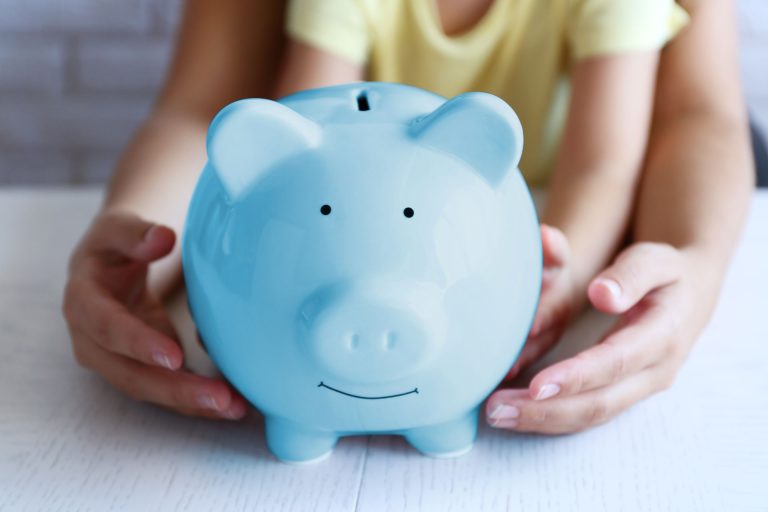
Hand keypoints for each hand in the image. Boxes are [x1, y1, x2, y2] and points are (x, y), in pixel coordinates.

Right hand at [62, 211, 246, 418]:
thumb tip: (162, 238)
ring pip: (149, 389)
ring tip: (234, 407)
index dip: (137, 343)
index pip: (107, 327)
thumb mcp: (118, 227)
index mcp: (83, 301)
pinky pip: (165, 389)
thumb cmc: (118, 243)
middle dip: (174, 389)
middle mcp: (93, 339)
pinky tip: (230, 405)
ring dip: (190, 403)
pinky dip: (196, 400)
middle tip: (219, 397)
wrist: (113, 259)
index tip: (174, 356)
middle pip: (130, 373)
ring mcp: (115, 359)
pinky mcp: (139, 368)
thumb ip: (136, 233)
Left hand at [486, 242, 713, 433]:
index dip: (576, 376)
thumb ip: (630, 274)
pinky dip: (551, 418)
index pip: (616, 362)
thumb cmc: (667, 273)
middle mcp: (656, 371)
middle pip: (600, 402)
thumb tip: (602, 295)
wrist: (691, 297)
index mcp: (664, 334)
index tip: (536, 385)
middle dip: (547, 410)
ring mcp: (642, 389)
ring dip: (544, 420)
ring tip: (498, 415)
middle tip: (498, 410)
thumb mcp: (656, 259)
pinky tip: (518, 414)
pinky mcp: (625, 395)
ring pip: (591, 416)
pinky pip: (588, 415)